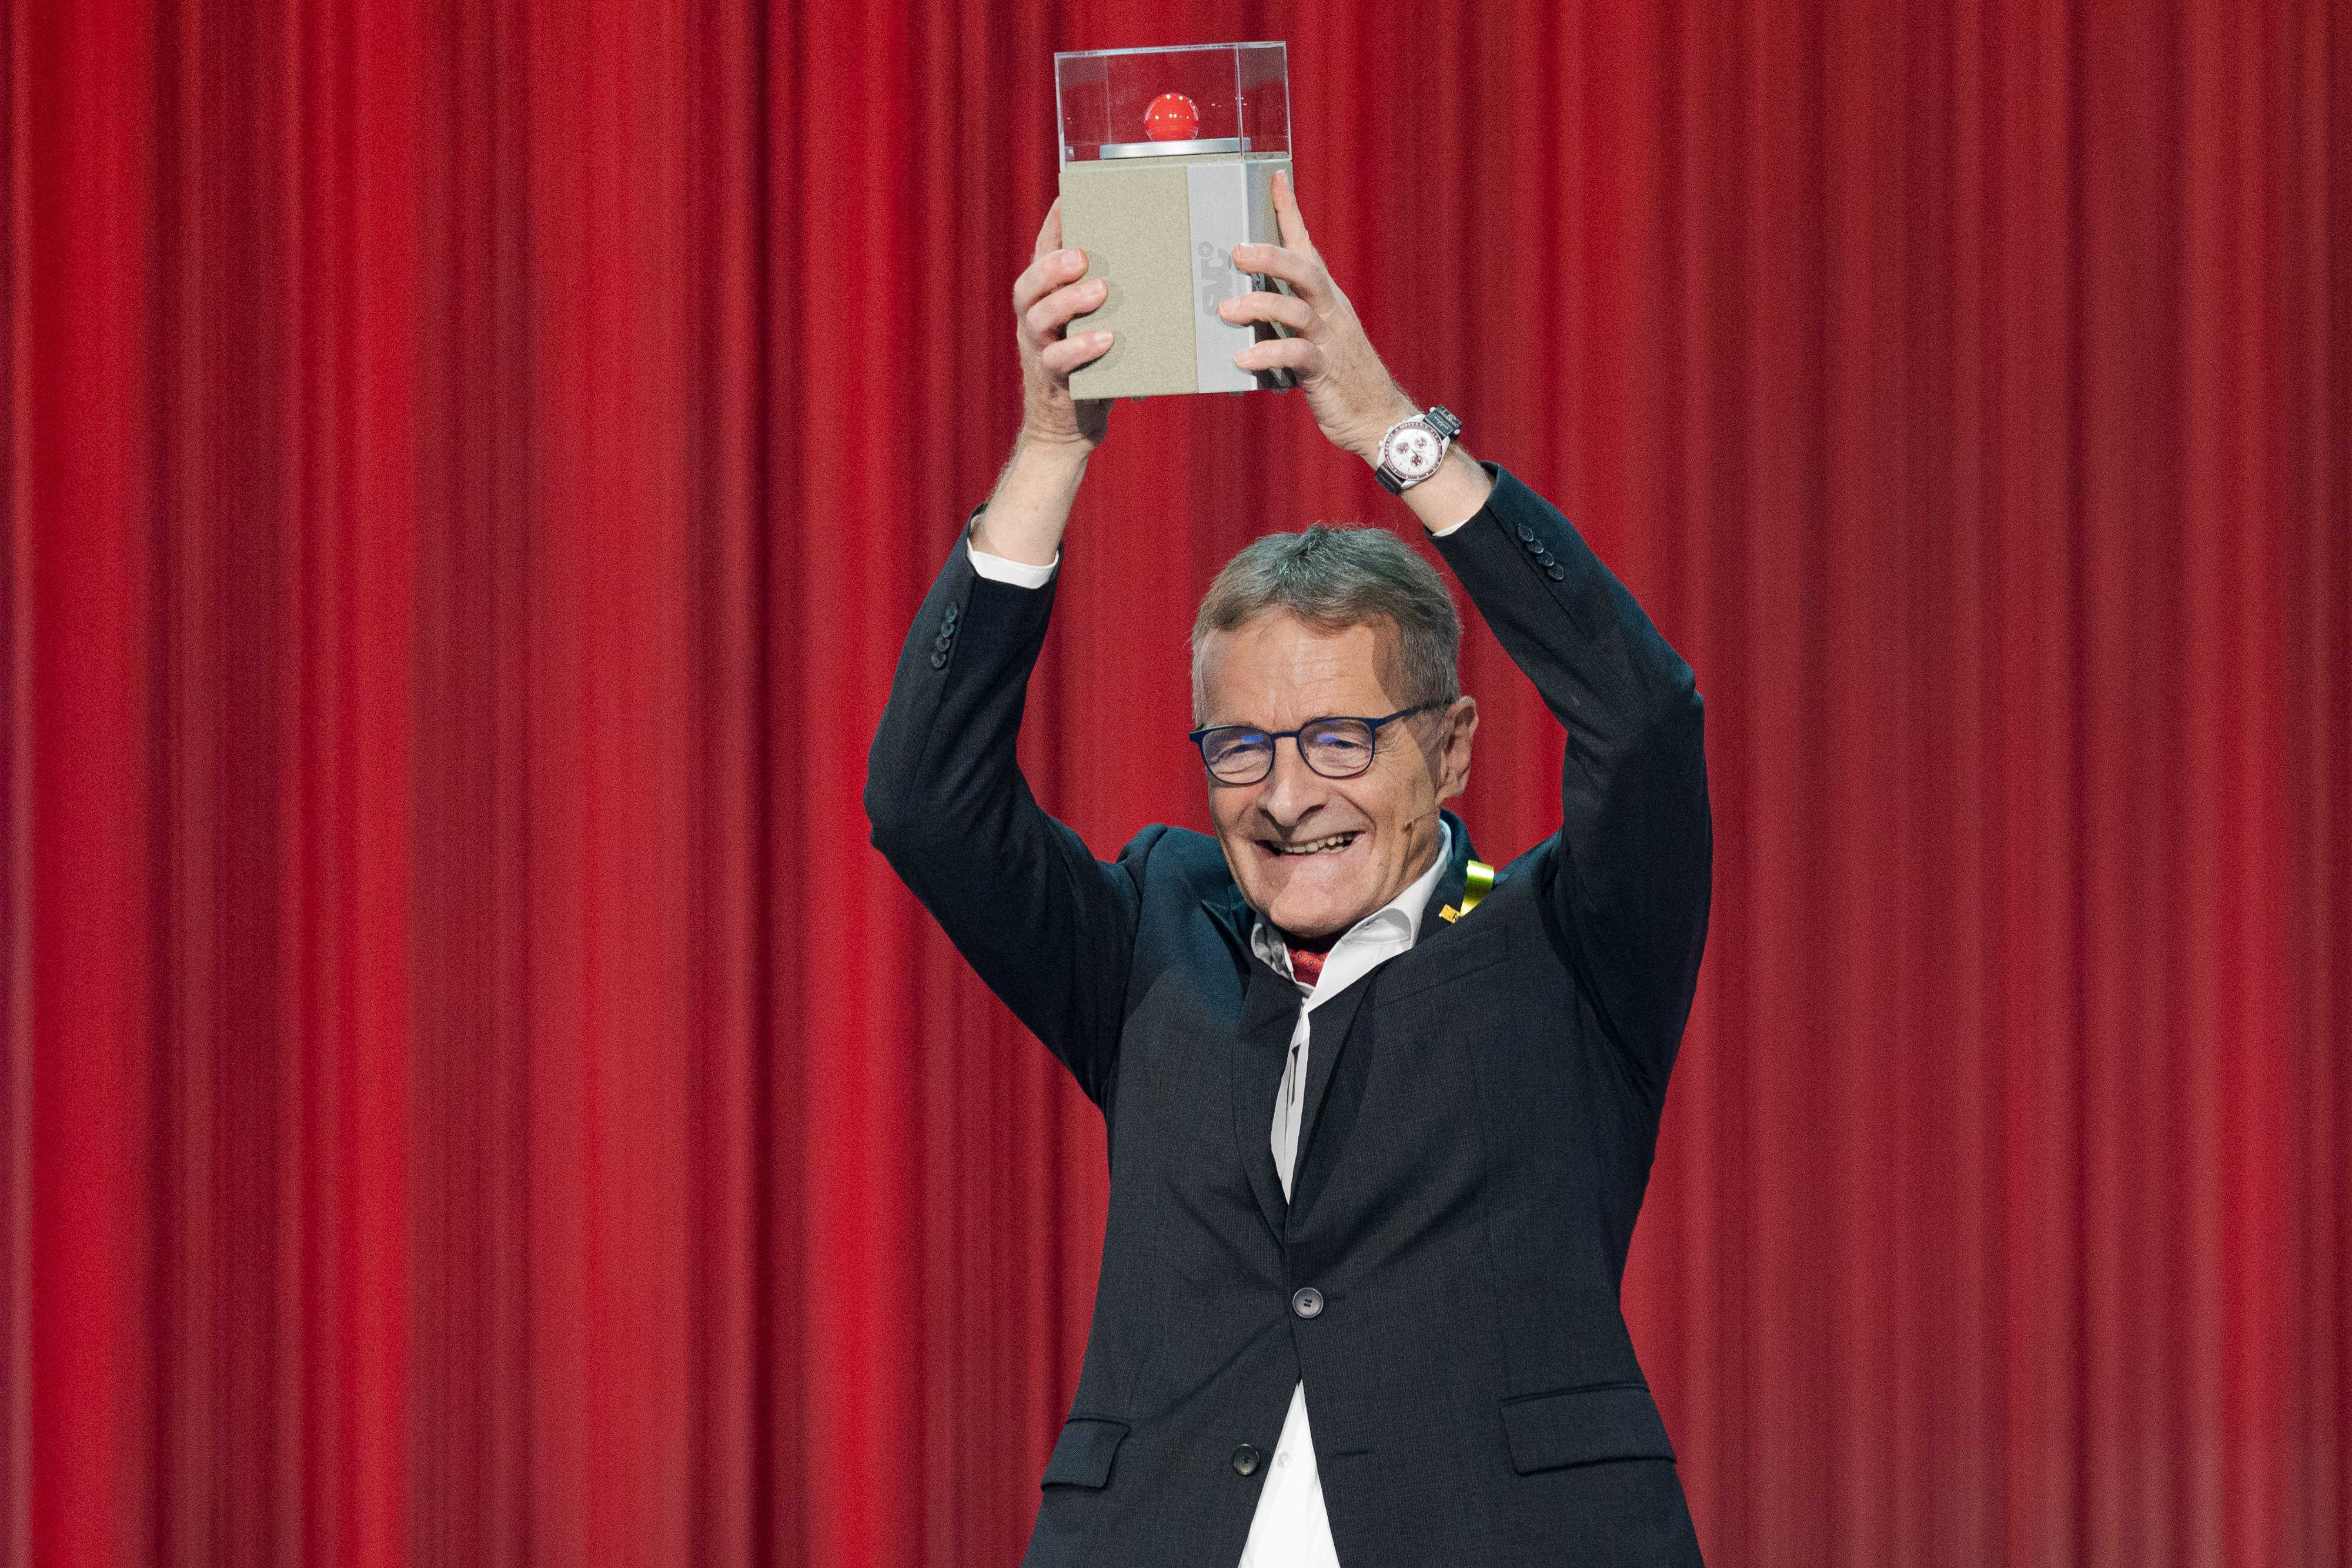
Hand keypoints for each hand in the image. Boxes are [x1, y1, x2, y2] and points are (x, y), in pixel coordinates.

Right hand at [1012, 200, 1114, 451]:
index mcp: (1044, 301)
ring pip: (1040, 318)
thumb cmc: (1091, 368)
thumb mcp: (1095, 325)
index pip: (1039, 256)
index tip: (1066, 199)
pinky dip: (1082, 348)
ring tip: (1100, 291)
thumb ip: (1107, 297)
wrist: (1068, 429)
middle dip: (1052, 265)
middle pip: (1028, 285)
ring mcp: (1039, 350)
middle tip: (1081, 255)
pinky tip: (1107, 339)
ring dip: (1068, 301)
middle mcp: (1034, 322)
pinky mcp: (1052, 380)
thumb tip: (1149, 259)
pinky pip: (1059, 361)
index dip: (1050, 229)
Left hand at [1218, 170, 1418, 462]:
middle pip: (1304, 271)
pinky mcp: (1324, 369)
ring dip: (1259, 308)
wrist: (1375, 415)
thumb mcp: (1311, 335)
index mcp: (1324, 296)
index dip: (1291, 212)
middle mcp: (1329, 309)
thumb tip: (1237, 302)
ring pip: (1296, 310)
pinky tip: (1242, 358)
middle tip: (1237, 252)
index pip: (1306, 245)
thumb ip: (1282, 316)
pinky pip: (1297, 355)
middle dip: (1271, 257)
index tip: (1275, 177)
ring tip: (1226, 311)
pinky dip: (1267, 355)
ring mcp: (1329, 338)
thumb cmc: (1335, 373)